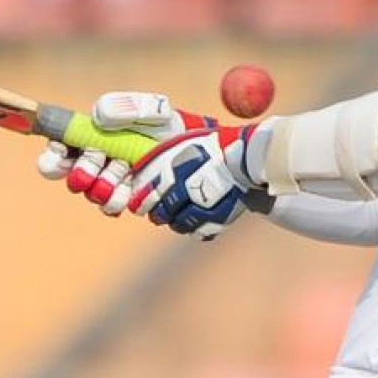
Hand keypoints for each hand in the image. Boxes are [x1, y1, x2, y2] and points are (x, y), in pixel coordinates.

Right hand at [36, 92, 216, 215]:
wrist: (201, 153)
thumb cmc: (171, 126)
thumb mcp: (152, 110)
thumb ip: (127, 108)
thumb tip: (98, 117)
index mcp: (96, 135)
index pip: (62, 146)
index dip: (54, 154)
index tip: (59, 156)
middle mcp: (100, 161)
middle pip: (74, 174)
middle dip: (83, 172)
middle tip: (96, 168)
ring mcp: (113, 183)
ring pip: (93, 193)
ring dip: (103, 189)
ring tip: (121, 181)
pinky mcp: (129, 200)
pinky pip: (114, 206)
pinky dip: (121, 201)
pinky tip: (133, 192)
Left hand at [127, 124, 270, 240]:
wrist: (242, 155)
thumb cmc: (207, 146)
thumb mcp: (178, 145)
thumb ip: (157, 159)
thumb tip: (136, 169)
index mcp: (170, 174)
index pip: (145, 198)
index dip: (140, 204)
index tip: (140, 205)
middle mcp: (183, 193)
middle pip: (161, 214)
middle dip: (158, 213)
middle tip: (160, 211)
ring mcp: (201, 208)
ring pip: (179, 225)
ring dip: (176, 221)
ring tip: (180, 214)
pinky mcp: (218, 219)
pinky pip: (200, 231)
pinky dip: (196, 227)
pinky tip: (197, 218)